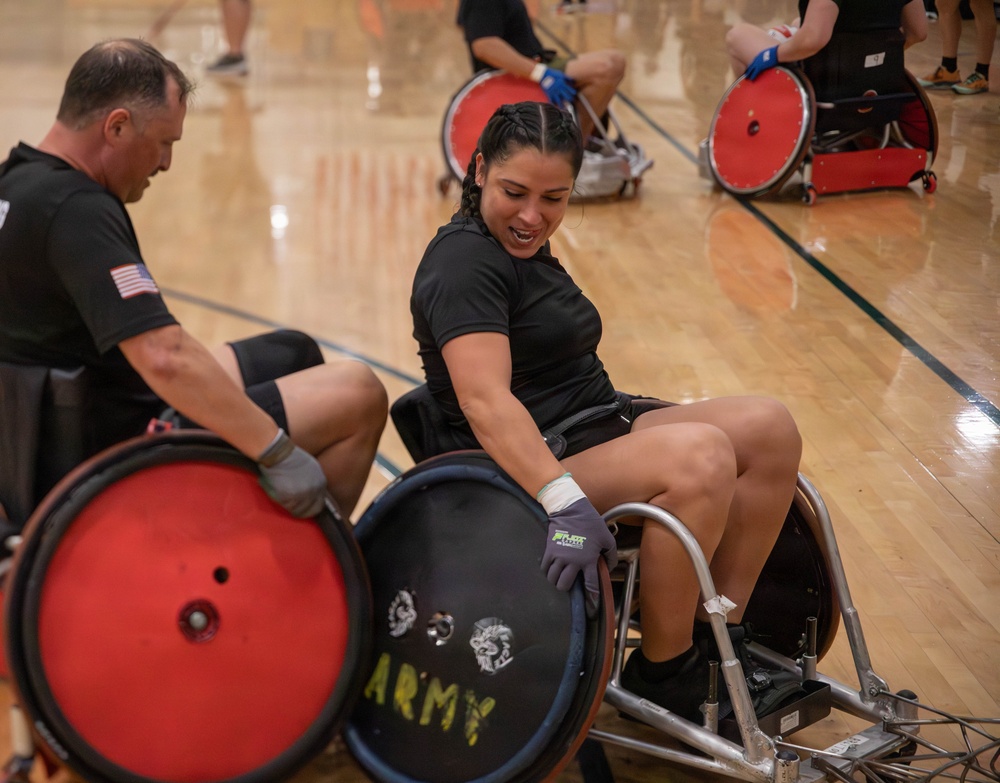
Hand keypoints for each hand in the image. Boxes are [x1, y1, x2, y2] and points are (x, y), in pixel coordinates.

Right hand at [256, 429, 327, 517]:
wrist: (279, 453)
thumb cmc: (291, 458)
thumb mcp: (311, 468)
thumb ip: (314, 482)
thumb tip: (313, 496)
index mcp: (321, 482)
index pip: (320, 504)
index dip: (311, 507)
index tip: (304, 508)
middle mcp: (314, 489)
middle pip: (311, 510)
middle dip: (302, 510)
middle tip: (293, 506)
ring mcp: (303, 494)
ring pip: (298, 511)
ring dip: (291, 506)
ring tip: (285, 496)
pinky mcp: (290, 496)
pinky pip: (287, 507)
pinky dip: (282, 503)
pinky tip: (279, 494)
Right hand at [531, 65, 576, 105]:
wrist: (543, 75)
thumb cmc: (553, 74)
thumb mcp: (561, 75)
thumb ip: (567, 78)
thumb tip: (573, 81)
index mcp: (562, 84)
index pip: (569, 89)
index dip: (573, 92)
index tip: (574, 94)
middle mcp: (559, 89)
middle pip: (566, 96)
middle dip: (569, 99)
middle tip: (571, 100)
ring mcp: (554, 92)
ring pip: (559, 101)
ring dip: (562, 105)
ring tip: (564, 108)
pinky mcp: (549, 94)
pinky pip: (552, 101)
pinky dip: (554, 104)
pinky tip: (555, 107)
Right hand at [541, 497, 616, 616]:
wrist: (571, 510)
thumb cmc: (591, 524)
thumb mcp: (607, 538)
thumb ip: (611, 555)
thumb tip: (609, 568)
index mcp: (588, 560)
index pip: (590, 585)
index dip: (591, 598)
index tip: (591, 607)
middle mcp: (572, 561)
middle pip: (564, 585)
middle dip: (566, 588)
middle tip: (569, 585)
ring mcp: (558, 556)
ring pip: (552, 578)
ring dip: (556, 580)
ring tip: (559, 577)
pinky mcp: (549, 550)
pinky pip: (545, 568)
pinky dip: (547, 571)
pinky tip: (551, 569)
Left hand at [744, 46, 778, 80]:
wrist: (777, 53)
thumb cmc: (777, 52)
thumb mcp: (771, 53)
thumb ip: (769, 56)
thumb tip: (772, 57)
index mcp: (759, 56)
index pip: (754, 62)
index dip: (751, 66)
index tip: (749, 69)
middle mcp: (757, 59)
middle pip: (751, 66)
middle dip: (748, 70)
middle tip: (746, 75)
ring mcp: (758, 63)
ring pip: (751, 70)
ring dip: (749, 74)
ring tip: (746, 78)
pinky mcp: (760, 67)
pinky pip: (755, 73)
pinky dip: (752, 76)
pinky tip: (751, 79)